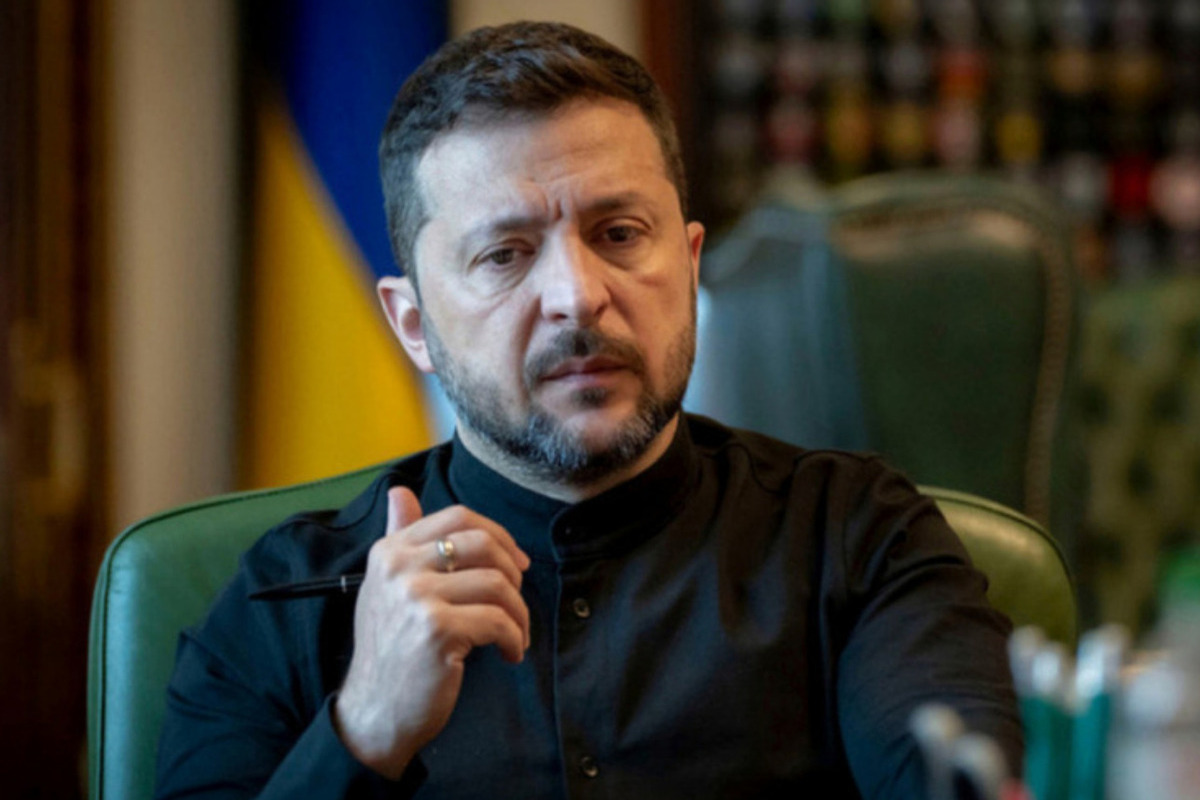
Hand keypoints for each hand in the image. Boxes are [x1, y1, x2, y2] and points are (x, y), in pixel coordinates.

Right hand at [332, 486, 531, 778]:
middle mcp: (399, 567)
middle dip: (514, 571)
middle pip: (483, 542)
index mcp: (390, 551)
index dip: (498, 535)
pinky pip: (499, 621)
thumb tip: (400, 491)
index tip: (516, 563)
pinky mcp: (437, 630)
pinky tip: (510, 654)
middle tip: (517, 601)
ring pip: (498, 584)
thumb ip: (399, 537)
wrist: (374, 712)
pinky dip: (515, 639)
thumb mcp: (386, 586)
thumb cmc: (390, 650)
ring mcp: (417, 597)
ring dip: (520, 613)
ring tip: (516, 635)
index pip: (458, 517)